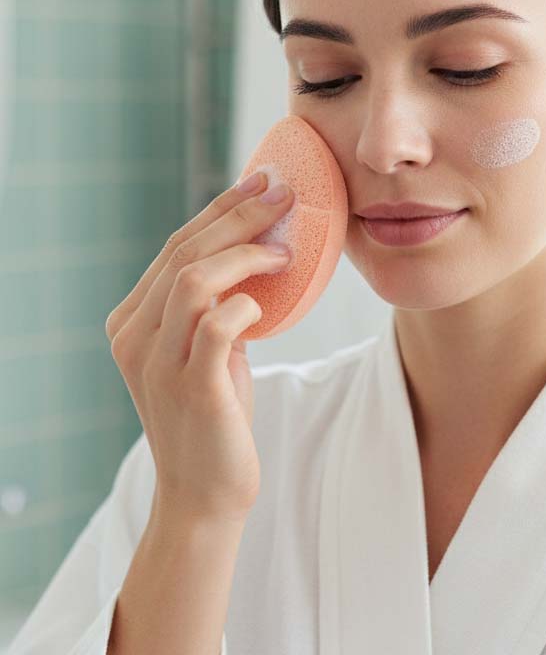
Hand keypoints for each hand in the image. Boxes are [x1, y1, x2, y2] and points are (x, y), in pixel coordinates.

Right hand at [104, 174, 294, 522]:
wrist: (205, 492)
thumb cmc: (215, 414)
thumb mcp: (208, 350)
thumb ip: (215, 307)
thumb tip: (256, 254)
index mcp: (132, 321)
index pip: (175, 247)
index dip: (218, 210)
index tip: (258, 181)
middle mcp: (134, 336)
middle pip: (183, 253)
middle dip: (238, 216)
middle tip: (281, 195)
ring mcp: (157, 363)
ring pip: (194, 280)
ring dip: (245, 256)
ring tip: (284, 253)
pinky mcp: (191, 388)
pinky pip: (219, 326)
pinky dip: (247, 305)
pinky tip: (266, 307)